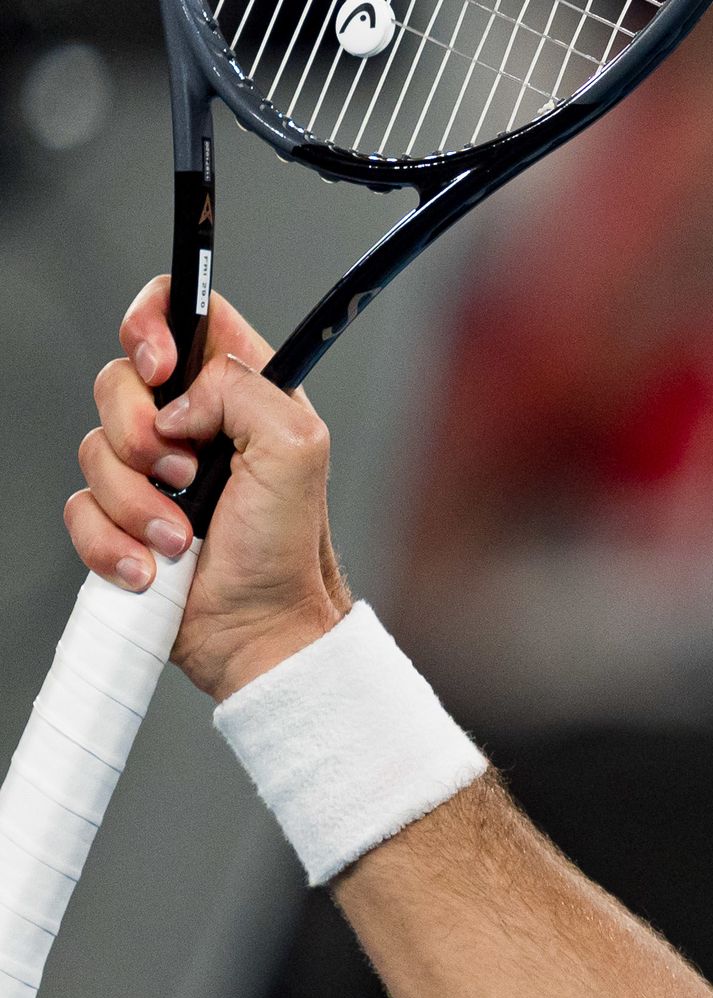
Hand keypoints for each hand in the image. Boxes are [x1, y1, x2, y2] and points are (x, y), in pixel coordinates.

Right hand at [68, 278, 351, 700]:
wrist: (259, 632)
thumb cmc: (288, 551)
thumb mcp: (298, 451)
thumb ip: (245, 391)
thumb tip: (180, 398)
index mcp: (240, 394)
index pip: (182, 315)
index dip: (153, 324)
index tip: (159, 366)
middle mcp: (192, 425)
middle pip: (118, 380)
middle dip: (137, 431)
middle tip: (183, 472)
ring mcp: (152, 472)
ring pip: (92, 448)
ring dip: (136, 502)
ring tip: (182, 536)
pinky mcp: (120, 518)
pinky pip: (79, 509)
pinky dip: (114, 542)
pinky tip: (155, 565)